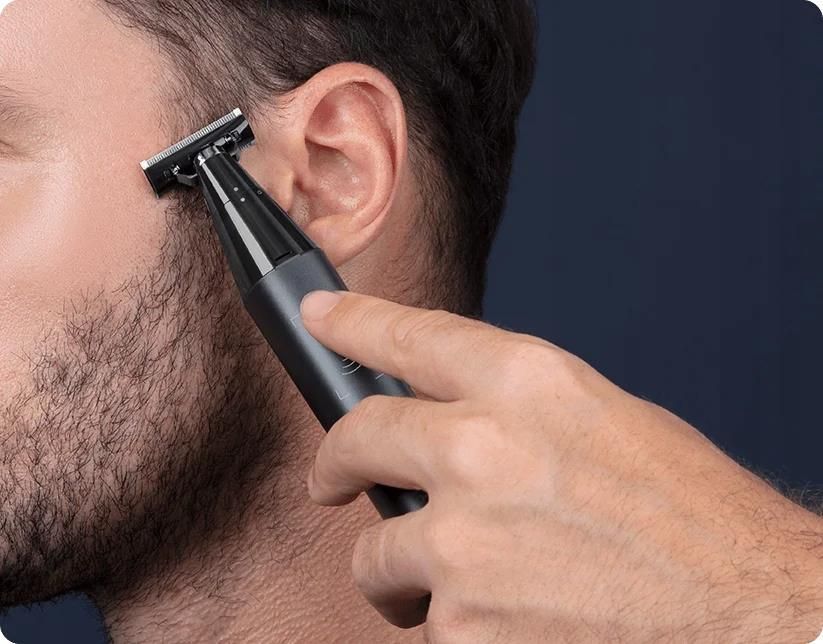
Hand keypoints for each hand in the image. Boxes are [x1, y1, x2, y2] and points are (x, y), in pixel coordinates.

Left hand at [300, 290, 822, 642]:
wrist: (752, 617)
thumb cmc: (692, 521)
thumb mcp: (603, 424)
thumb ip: (515, 414)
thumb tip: (446, 419)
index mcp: (529, 383)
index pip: (409, 333)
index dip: (354, 322)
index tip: (319, 319)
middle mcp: (483, 448)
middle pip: (359, 434)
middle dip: (335, 462)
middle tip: (333, 480)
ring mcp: (463, 541)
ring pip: (376, 551)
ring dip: (406, 567)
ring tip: (468, 581)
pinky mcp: (460, 626)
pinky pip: (423, 620)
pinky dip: (454, 625)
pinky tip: (511, 621)